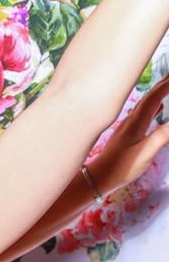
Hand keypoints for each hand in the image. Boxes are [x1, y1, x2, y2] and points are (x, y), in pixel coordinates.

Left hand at [87, 73, 168, 193]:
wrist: (100, 177)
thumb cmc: (121, 167)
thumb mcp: (145, 153)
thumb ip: (162, 136)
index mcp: (136, 122)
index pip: (155, 98)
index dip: (167, 85)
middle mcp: (131, 119)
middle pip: (150, 96)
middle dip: (164, 83)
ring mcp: (129, 125)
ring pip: (147, 104)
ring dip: (159, 93)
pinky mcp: (129, 133)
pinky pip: (145, 114)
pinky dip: (155, 106)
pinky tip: (160, 107)